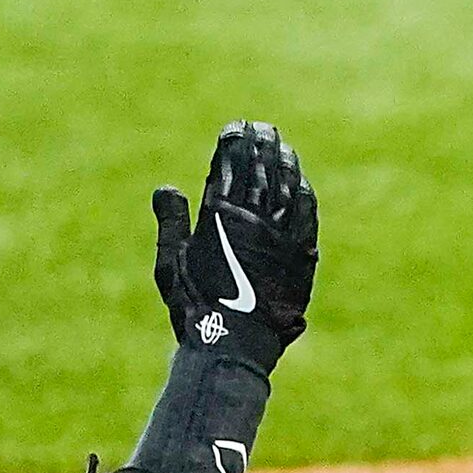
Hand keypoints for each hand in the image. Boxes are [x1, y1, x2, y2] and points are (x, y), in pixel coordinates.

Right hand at [152, 121, 320, 358]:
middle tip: (263, 127)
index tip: (235, 127)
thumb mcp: (171, 265)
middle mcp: (251, 219)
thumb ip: (171, 223)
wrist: (234, 345)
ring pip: (285, 186)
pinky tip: (300, 182)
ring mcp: (279, 235)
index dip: (232, 142)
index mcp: (217, 217)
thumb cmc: (196, 308)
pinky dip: (302, 193)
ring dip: (283, 162)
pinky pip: (305, 214)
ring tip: (280, 145)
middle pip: (259, 168)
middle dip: (260, 144)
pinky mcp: (301, 255)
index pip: (227, 166)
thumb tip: (167, 187)